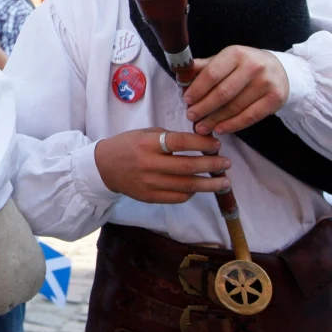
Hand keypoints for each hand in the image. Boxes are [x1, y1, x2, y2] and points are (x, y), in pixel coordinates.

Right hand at [94, 129, 231, 203]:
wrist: (104, 167)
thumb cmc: (128, 145)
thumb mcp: (145, 133)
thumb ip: (169, 137)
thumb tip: (200, 142)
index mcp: (148, 144)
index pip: (180, 143)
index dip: (201, 143)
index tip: (216, 144)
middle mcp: (149, 164)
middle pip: (188, 167)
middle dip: (212, 165)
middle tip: (227, 164)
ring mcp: (150, 183)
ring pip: (187, 186)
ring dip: (209, 184)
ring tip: (224, 182)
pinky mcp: (150, 197)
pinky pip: (178, 197)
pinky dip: (192, 192)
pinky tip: (200, 188)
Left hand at [183, 46, 288, 135]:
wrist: (279, 69)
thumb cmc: (244, 65)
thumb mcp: (225, 60)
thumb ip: (204, 67)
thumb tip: (181, 74)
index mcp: (236, 54)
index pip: (212, 74)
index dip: (197, 89)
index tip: (186, 100)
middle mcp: (253, 66)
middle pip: (223, 92)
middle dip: (204, 107)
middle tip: (190, 116)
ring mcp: (266, 83)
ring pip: (235, 107)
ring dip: (215, 119)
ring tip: (201, 127)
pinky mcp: (275, 99)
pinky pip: (250, 117)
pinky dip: (233, 125)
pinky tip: (220, 129)